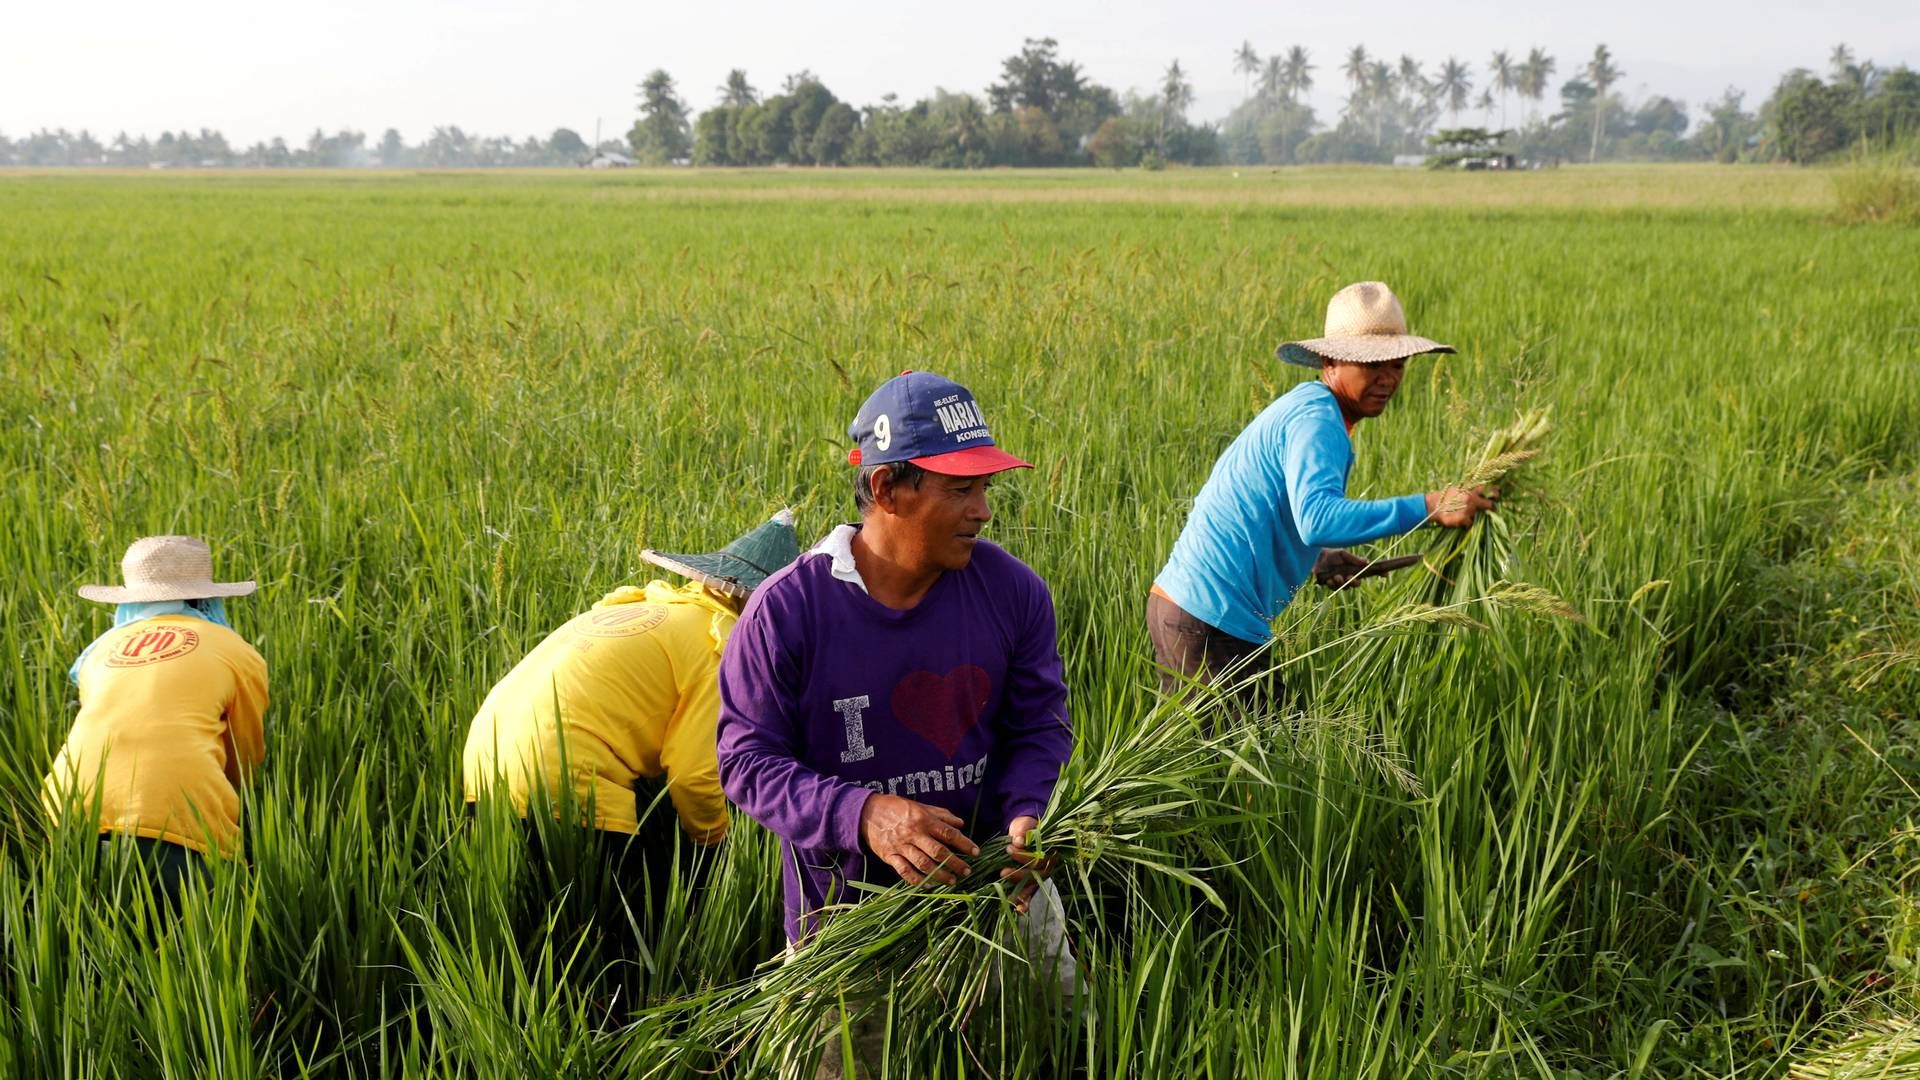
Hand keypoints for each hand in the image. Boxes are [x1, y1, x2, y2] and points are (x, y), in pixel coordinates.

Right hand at [859, 794, 978, 886]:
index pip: (948, 833)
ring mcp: (902, 846)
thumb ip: (942, 814)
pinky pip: (905, 871)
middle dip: (955, 863)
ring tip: (953, 881)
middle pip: (939, 852)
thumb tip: (961, 823)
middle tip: (967, 871)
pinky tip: (929, 885)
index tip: (976, 853)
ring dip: (940, 874)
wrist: (867, 812)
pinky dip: (918, 880)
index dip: (964, 843)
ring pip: (924, 864)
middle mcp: (914, 834)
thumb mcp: (921, 806)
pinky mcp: (890, 856)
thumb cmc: (897, 808)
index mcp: (924, 819)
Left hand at [999, 816, 1057, 913]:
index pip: (1039, 858)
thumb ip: (1022, 831)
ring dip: (1021, 892)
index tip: (1009, 848)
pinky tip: (1019, 910)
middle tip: (1002, 873)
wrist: (1023, 831)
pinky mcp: (1032, 882)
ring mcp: (1040, 876)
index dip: (1024, 856)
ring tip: (1008, 897)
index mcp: (1049, 851)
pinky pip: (1030, 895)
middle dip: (1019, 875)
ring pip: (1033, 887)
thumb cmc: (1025, 827)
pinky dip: (1026, 903)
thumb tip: (1019, 841)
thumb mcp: (1023, 825)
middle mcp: (1048, 866)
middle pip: (1037, 875)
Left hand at [1313, 549, 1370, 589]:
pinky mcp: (1324, 582)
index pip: (1356, 582)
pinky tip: (1330, 580)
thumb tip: (1367, 562)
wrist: (1318, 553)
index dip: (1357, 582)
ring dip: (1339, 583)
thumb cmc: (1332, 553)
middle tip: (1348, 577)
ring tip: (1337, 577)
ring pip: (1339, 588)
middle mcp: (1342, 579)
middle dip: (1349, 583)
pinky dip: (1330, 584)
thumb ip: (1355, 559)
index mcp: (1349, 573)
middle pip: (1348, 587)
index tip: (1355, 578)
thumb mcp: (1344, 555)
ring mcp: (1333, 582)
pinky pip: (1329, 587)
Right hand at [1425, 485, 1498, 527]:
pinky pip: (1471, 523)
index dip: (1495, 492)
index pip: (1489, 489)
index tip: (1497, 495)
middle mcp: (1472, 499)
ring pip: (1481, 516)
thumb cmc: (1445, 497)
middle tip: (1491, 508)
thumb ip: (1470, 490)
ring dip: (1477, 516)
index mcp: (1471, 490)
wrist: (1432, 505)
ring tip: (1467, 514)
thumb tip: (1481, 490)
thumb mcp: (1458, 489)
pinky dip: (1468, 523)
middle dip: (1492, 507)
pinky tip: (1461, 520)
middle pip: (1491, 505)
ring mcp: (1469, 510)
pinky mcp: (1464, 519)